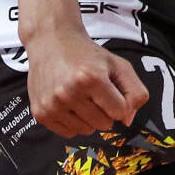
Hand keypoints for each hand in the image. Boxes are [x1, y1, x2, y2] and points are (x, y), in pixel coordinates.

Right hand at [25, 28, 148, 137]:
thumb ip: (135, 91)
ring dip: (89, 118)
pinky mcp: (40, 113)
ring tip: (82, 97)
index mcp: (92, 78)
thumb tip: (127, 121)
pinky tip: (70, 103)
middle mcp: (69, 93)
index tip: (112, 91)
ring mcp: (52, 104)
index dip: (121, 102)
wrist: (52, 42)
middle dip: (105, 111)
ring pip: (86, 131)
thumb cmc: (87, 54)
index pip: (120, 112)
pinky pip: (68, 133)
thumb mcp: (119, 65)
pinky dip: (73, 122)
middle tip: (96, 92)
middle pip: (103, 124)